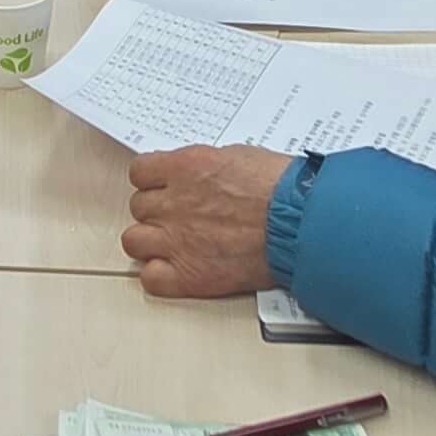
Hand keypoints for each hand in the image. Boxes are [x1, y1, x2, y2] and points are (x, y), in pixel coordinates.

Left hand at [122, 147, 292, 297]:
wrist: (300, 223)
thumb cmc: (282, 189)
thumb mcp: (237, 157)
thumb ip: (204, 166)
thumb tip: (197, 174)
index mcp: (183, 168)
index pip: (140, 172)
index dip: (152, 182)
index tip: (163, 188)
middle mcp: (173, 203)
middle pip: (139, 207)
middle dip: (157, 212)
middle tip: (180, 217)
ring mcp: (177, 241)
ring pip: (134, 241)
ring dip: (151, 242)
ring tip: (173, 244)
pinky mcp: (190, 275)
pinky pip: (150, 278)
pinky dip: (159, 276)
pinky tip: (176, 270)